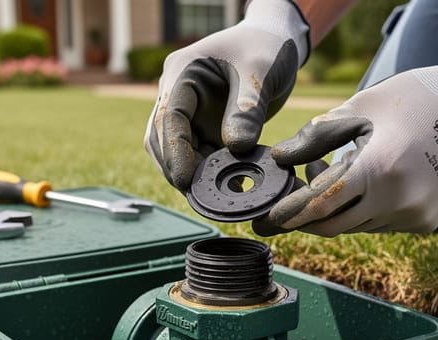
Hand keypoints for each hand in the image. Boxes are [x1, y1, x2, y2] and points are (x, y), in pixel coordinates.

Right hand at [143, 0, 308, 190]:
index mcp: (181, 73)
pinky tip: (228, 188)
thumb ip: (246, 109)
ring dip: (191, 174)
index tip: (185, 180)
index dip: (174, 151)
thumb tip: (236, 148)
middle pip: (162, 139)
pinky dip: (208, 173)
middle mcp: (177, 94)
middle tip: (200, 197)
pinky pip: (198, 155)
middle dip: (176, 168)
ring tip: (216, 197)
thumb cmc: (265, 48)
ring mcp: (189, 113)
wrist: (275, 44)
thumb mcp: (259, 71)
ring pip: (176, 151)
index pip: (168, 116)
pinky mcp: (203, 128)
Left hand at [252, 37, 437, 235]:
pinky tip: (358, 182)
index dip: (288, 215)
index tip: (264, 222)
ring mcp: (415, 215)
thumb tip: (280, 160)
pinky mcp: (425, 222)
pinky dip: (360, 210)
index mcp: (381, 168)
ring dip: (332, 210)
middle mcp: (400, 200)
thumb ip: (316, 138)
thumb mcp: (360, 109)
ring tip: (325, 173)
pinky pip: (377, 224)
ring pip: (355, 225)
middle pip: (334, 226)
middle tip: (282, 207)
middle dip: (303, 220)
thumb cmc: (413, 100)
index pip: (322, 204)